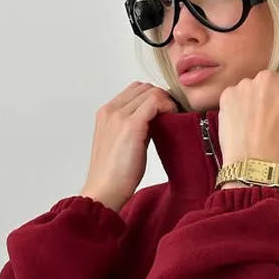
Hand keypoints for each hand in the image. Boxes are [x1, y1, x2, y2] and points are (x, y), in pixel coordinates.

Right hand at [80, 82, 176, 210]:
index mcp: (106, 113)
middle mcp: (110, 110)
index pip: (134, 90)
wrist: (104, 191)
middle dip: (161, 98)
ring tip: (173, 120)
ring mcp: (119, 116)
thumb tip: (156, 120)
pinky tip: (173, 121)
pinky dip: (168, 107)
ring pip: (151, 91)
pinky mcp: (131, 125)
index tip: (165, 113)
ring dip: (166, 102)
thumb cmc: (114, 174)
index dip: (153, 98)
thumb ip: (136, 127)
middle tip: (172, 116)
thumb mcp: (122, 143)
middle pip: (144, 87)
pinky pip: (156, 102)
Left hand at [217, 64, 278, 170]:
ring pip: (252, 87)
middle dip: (272, 92)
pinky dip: (238, 105)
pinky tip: (241, 123)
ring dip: (253, 98)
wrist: (252, 165)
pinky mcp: (228, 94)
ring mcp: (245, 85)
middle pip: (272, 79)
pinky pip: (236, 95)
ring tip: (253, 122)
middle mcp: (267, 77)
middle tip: (271, 115)